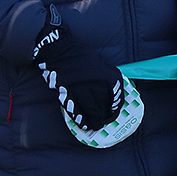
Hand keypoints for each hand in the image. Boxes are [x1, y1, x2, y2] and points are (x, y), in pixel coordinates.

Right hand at [33, 10, 123, 129]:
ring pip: (89, 108)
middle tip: (103, 122)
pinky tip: (81, 122)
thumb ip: (109, 79)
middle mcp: (95, 82)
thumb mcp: (103, 65)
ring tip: (93, 126)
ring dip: (92, 119)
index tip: (114, 111)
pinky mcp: (66, 90)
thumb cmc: (83, 58)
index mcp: (107, 75)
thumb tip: (114, 97)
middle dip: (104, 116)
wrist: (61, 50)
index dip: (116, 106)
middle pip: (102, 104)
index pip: (116, 95)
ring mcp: (80, 86)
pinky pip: (74, 106)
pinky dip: (78, 116)